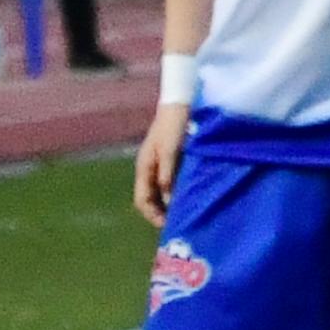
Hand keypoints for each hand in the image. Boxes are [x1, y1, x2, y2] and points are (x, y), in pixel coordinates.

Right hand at [131, 93, 185, 225]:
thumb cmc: (173, 126)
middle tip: (178, 223)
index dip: (152, 215)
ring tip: (183, 213)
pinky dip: (174, 193)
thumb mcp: (170, 151)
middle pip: (149, 199)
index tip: (168, 225)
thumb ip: (167, 175)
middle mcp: (148, 169)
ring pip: (158, 192)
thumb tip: (168, 200)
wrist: (178, 104)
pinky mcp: (168, 160)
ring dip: (168, 204)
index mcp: (144, 168)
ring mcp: (157, 165)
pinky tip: (187, 195)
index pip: (142, 200)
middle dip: (160, 213)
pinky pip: (167, 183)